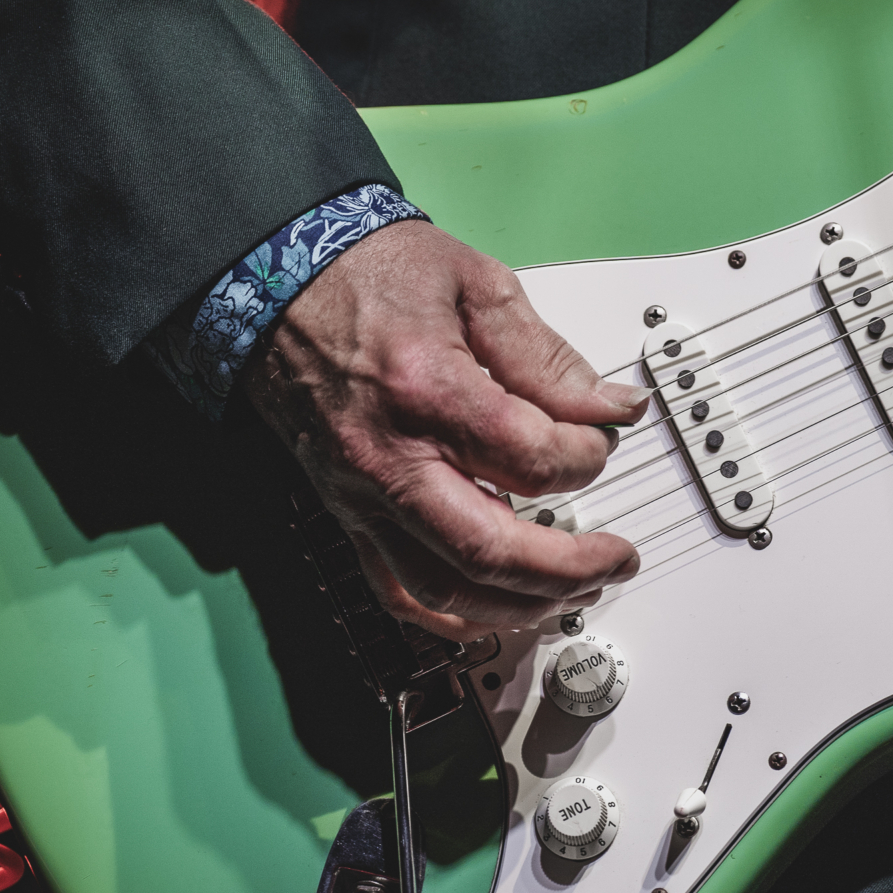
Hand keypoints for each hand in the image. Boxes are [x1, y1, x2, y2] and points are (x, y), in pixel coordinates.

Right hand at [244, 219, 648, 639]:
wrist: (275, 279)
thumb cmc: (366, 272)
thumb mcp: (474, 283)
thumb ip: (546, 357)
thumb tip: (608, 407)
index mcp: (424, 389)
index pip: (530, 458)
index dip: (587, 455)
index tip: (604, 436)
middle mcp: (387, 456)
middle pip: (489, 549)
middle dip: (568, 567)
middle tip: (617, 557)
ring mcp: (360, 495)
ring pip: (444, 590)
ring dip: (522, 604)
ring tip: (576, 589)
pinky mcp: (346, 512)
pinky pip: (396, 593)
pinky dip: (454, 619)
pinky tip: (500, 612)